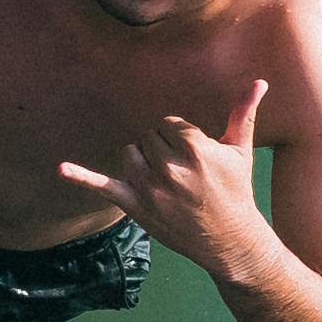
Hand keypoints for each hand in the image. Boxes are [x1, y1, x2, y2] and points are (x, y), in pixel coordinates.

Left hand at [58, 78, 266, 272]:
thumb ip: (244, 112)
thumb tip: (260, 81)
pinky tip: (61, 170)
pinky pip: (103, 186)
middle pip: (148, 137)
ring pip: (129, 153)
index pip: (168, 123)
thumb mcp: (240, 151)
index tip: (193, 159)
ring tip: (165, 182)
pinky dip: (81, 177)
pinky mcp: (136, 206)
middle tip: (183, 175)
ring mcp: (150, 187)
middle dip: (162, 150)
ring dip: (142, 163)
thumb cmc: (236, 191)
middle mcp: (170, 167)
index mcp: (195, 148)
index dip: (179, 138)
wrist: (230, 240)